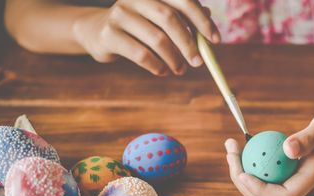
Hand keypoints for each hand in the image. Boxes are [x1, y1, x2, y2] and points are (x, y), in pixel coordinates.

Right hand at [73, 0, 219, 75]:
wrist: (97, 31)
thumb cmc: (138, 26)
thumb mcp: (160, 18)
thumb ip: (184, 18)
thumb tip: (208, 17)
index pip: (183, 1)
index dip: (202, 21)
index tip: (216, 40)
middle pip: (169, 19)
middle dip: (188, 44)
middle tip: (198, 62)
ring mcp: (120, 14)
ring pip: (156, 39)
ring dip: (173, 59)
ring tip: (179, 70)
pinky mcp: (109, 34)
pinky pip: (141, 54)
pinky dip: (156, 66)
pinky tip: (162, 71)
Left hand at [225, 104, 313, 195]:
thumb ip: (308, 138)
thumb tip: (286, 149)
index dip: (260, 190)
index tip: (243, 172)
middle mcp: (305, 186)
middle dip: (242, 179)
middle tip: (230, 151)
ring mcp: (299, 182)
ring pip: (265, 190)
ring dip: (243, 173)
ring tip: (231, 148)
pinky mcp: (294, 175)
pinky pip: (269, 177)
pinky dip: (253, 166)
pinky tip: (243, 148)